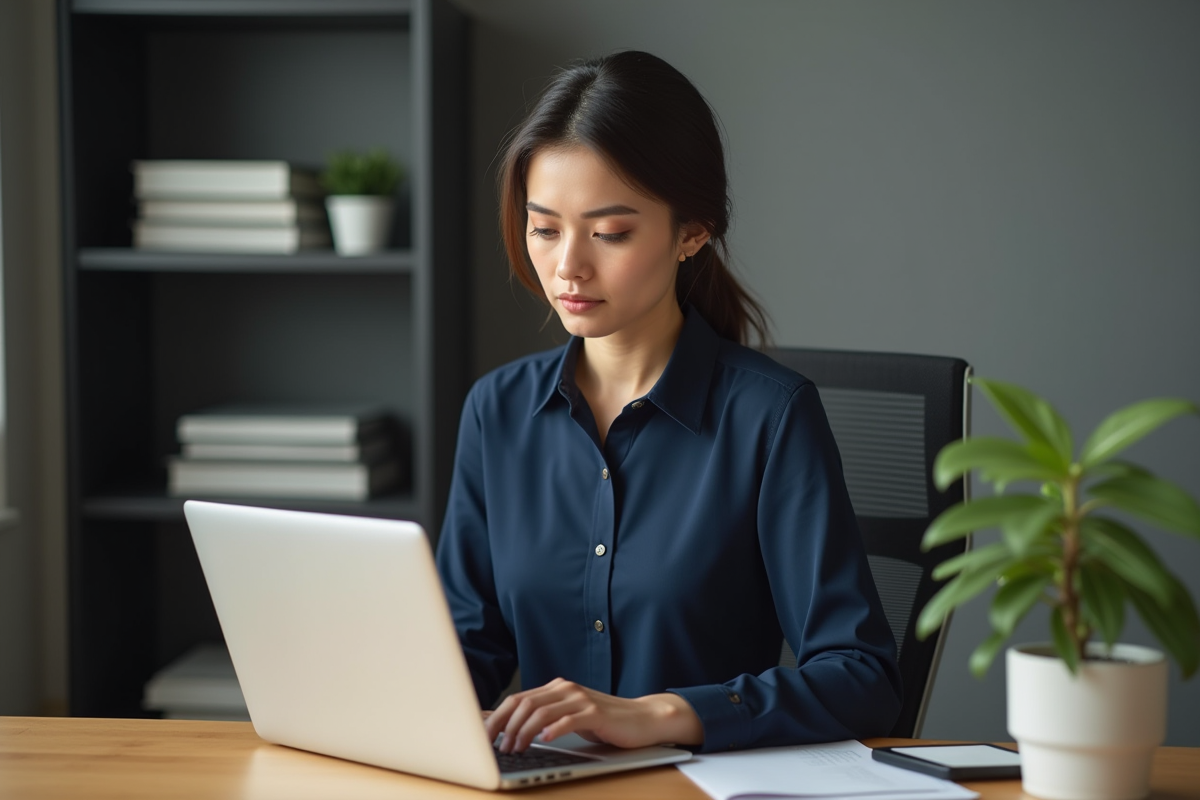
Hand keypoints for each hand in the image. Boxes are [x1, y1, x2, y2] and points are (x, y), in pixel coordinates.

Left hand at [484, 677, 702, 752]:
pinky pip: (568, 719)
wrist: (642, 719)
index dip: (497, 716)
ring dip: (523, 732)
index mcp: (556, 689)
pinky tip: (544, 740)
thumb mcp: (569, 718)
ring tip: (515, 748)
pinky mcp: (595, 713)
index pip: (518, 698)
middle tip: (496, 747)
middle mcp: (565, 689)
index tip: (481, 735)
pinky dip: (553, 729)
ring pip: (541, 711)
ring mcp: (581, 699)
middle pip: (524, 703)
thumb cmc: (604, 721)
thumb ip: (544, 719)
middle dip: (504, 726)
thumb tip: (508, 729)